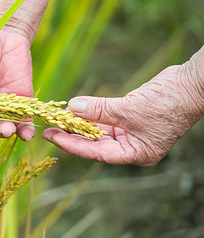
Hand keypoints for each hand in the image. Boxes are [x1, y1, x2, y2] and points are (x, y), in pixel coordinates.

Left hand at [42, 56, 203, 166]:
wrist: (192, 84)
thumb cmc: (168, 102)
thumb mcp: (129, 109)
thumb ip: (99, 110)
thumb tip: (72, 108)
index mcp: (137, 153)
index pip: (97, 153)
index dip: (73, 145)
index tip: (53, 137)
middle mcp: (133, 146)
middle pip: (96, 144)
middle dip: (73, 135)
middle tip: (49, 128)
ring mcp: (132, 132)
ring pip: (99, 131)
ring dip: (80, 124)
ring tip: (57, 119)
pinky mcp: (130, 117)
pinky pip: (105, 118)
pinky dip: (91, 114)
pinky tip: (74, 110)